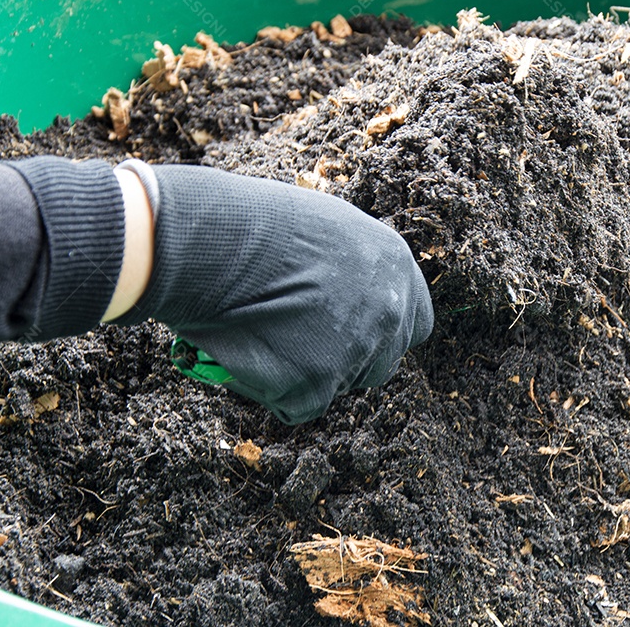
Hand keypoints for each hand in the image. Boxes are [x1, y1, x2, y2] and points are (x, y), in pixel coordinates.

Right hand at [109, 162, 433, 423]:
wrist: (218, 244)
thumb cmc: (253, 223)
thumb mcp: (323, 228)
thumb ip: (349, 266)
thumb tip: (338, 292)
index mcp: (394, 267)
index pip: (412, 321)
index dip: (382, 331)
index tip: (350, 331)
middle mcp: (388, 311)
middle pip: (381, 360)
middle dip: (346, 359)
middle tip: (297, 344)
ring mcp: (356, 351)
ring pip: (338, 384)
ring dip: (305, 374)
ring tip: (261, 338)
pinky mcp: (318, 385)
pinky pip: (298, 405)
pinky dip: (270, 391)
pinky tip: (246, 357)